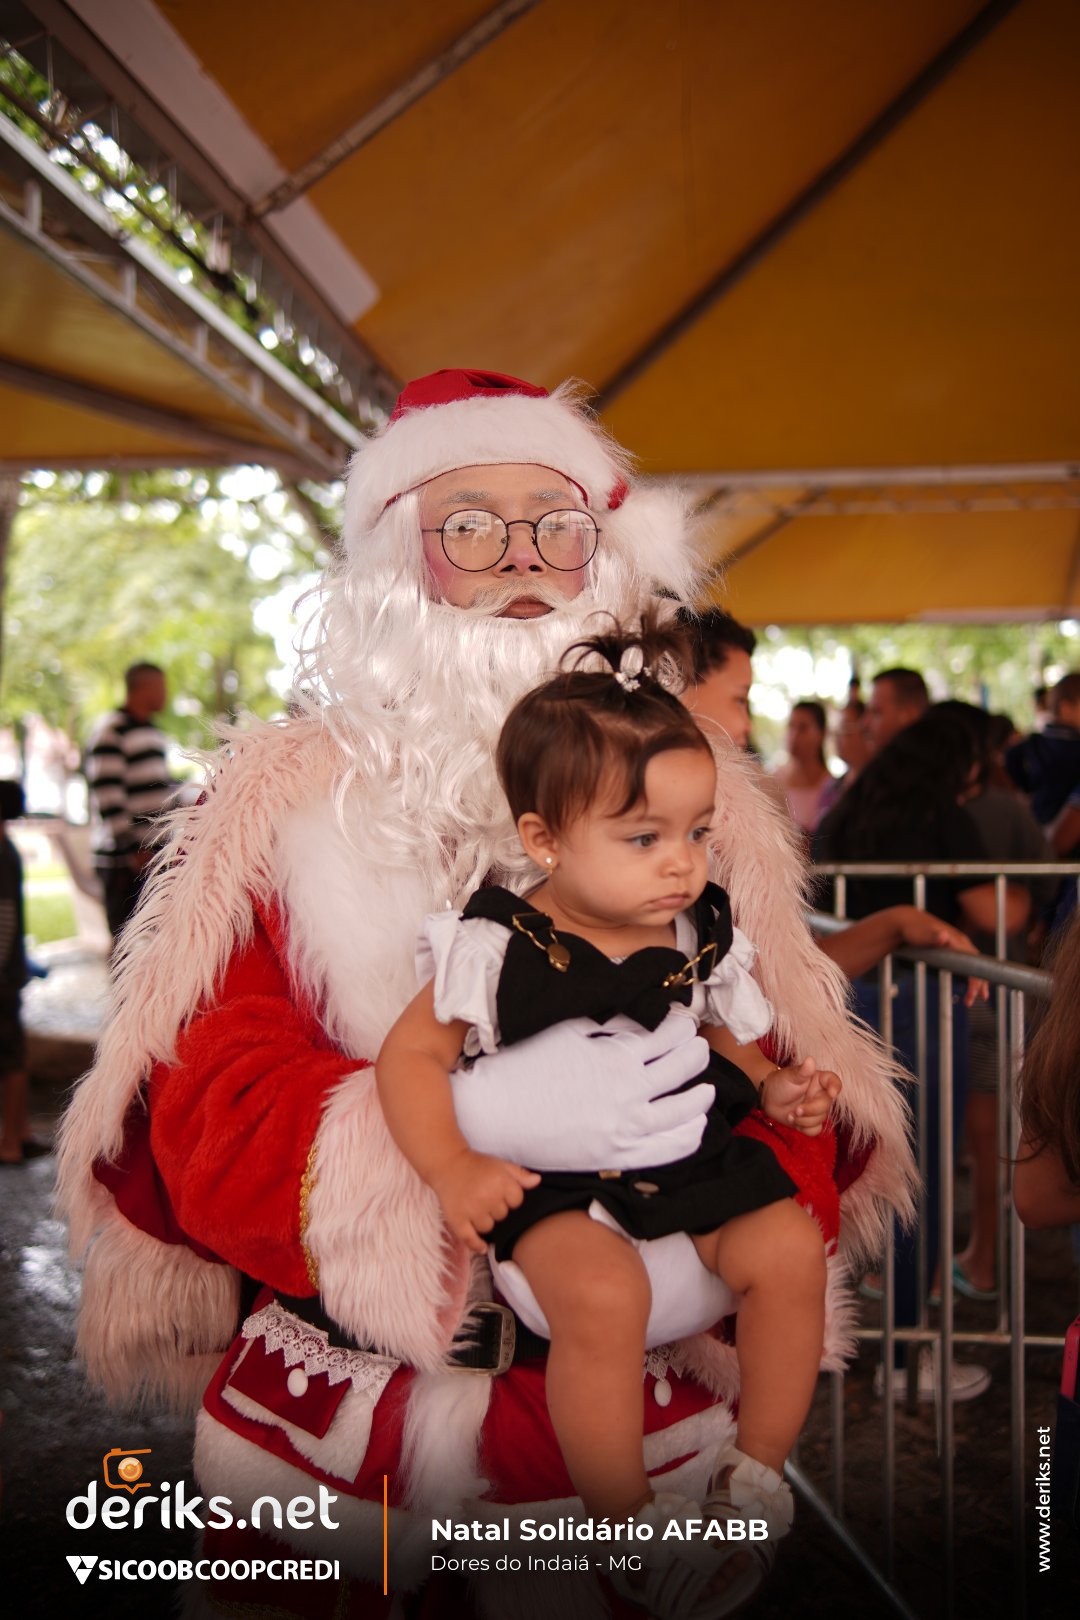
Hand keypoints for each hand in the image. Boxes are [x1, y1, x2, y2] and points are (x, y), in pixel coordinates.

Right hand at [428, 1149, 539, 1254]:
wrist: (448, 1164)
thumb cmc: (477, 1165)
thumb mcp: (501, 1164)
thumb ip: (520, 1174)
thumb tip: (538, 1182)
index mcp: (501, 1182)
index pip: (517, 1202)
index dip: (510, 1199)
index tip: (501, 1193)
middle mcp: (488, 1197)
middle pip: (503, 1216)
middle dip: (497, 1210)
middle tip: (486, 1199)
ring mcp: (472, 1210)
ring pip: (488, 1228)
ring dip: (486, 1222)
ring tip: (478, 1210)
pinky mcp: (457, 1219)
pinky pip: (470, 1239)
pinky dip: (477, 1245)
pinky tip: (482, 1246)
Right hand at [452, 1011, 713, 1170]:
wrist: (497, 1112)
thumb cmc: (527, 1064)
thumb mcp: (570, 1031)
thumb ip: (611, 1025)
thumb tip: (642, 1016)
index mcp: (617, 1058)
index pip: (667, 1037)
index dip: (681, 1027)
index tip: (684, 1022)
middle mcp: (628, 1094)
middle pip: (680, 1072)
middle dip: (695, 1056)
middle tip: (699, 1048)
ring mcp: (624, 1129)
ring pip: (681, 1114)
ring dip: (699, 1098)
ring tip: (706, 1089)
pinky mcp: (615, 1157)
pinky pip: (665, 1151)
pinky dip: (686, 1137)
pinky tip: (693, 1127)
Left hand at [760, 1057, 841, 1136]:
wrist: (768, 1097)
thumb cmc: (780, 1082)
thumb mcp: (790, 1075)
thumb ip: (802, 1071)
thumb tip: (810, 1060)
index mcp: (819, 1081)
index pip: (834, 1081)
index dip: (836, 1087)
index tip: (831, 1093)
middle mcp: (820, 1095)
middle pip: (826, 1106)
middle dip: (811, 1110)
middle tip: (796, 1110)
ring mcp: (816, 1109)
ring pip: (820, 1120)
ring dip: (804, 1120)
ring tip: (790, 1114)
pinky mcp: (810, 1122)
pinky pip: (815, 1130)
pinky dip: (804, 1128)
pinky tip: (793, 1121)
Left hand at [894, 907, 988, 1007]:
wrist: (906, 922)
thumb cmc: (912, 929)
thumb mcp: (921, 933)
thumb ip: (932, 936)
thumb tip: (944, 936)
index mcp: (957, 940)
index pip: (973, 962)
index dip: (975, 979)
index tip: (972, 993)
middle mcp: (961, 942)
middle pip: (976, 965)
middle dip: (978, 984)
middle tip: (970, 1001)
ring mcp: (958, 946)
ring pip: (974, 965)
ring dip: (977, 982)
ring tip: (975, 998)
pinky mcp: (953, 949)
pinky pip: (967, 964)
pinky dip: (971, 976)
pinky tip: (969, 985)